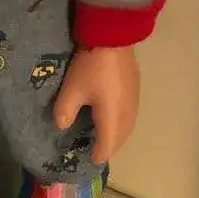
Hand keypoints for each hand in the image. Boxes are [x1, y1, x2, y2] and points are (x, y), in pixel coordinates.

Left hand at [53, 47, 139, 164]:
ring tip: (102, 136)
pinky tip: (111, 116)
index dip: (96, 156)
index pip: (107, 147)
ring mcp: (135, 102)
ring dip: (116, 137)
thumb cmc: (91, 67)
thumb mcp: (72, 89)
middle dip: (108, 148)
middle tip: (93, 150)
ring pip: (128, 129)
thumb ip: (65, 112)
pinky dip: (121, 124)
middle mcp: (128, 115)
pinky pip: (130, 117)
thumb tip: (62, 127)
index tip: (86, 160)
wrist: (113, 37)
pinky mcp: (136, 90)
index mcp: (112, 119)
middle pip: (120, 141)